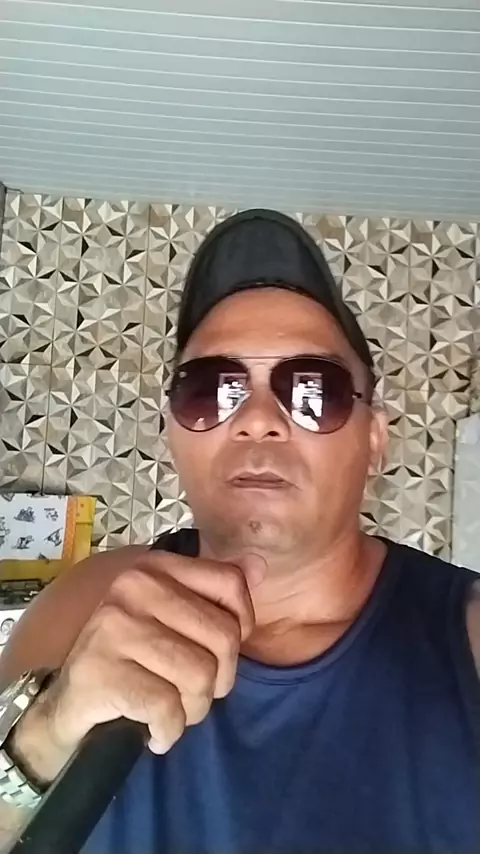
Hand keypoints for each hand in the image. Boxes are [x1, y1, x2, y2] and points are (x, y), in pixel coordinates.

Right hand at [14, 550, 265, 780]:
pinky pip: (168, 709)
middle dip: (218, 679)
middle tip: (192, 691)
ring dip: (193, 709)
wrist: (68, 701)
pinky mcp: (102, 672)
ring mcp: (114, 627)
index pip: (230, 582)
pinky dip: (168, 731)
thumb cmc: (131, 657)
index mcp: (155, 567)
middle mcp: (133, 588)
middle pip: (223, 637)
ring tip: (171, 710)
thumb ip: (215, 590)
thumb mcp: (172, 616)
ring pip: (200, 677)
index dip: (243, 622)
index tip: (221, 649)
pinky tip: (153, 730)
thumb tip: (261, 566)